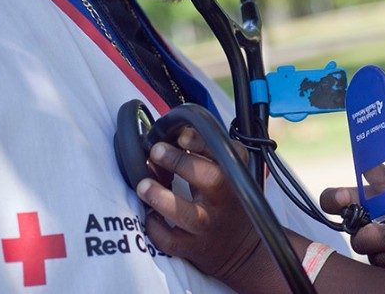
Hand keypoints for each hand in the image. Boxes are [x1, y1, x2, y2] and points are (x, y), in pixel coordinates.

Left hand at [135, 128, 265, 285]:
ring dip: (161, 198)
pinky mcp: (195, 248)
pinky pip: (172, 241)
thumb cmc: (227, 199)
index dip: (200, 143)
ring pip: (186, 214)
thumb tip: (164, 141)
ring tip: (143, 185)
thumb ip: (201, 155)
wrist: (241, 245)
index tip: (181, 137)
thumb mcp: (225, 173)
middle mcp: (225, 198)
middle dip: (179, 163)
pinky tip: (150, 215)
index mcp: (232, 174)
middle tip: (156, 151)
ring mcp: (209, 224)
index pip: (222, 152)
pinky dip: (156, 229)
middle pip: (209, 179)